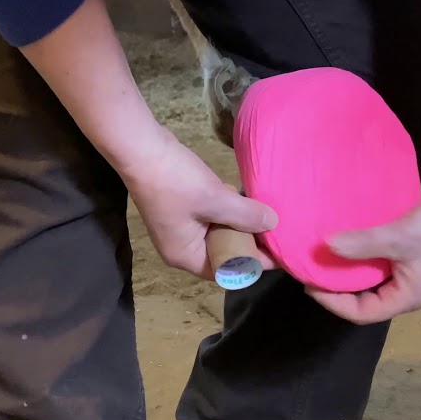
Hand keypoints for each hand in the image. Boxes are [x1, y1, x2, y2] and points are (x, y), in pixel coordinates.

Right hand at [122, 128, 277, 278]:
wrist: (141, 149)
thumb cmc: (175, 181)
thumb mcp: (215, 199)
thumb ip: (245, 215)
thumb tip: (274, 224)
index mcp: (185, 256)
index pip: (227, 270)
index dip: (254, 262)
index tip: (279, 251)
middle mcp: (181, 248)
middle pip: (223, 254)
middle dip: (248, 243)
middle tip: (276, 232)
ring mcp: (179, 229)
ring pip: (218, 235)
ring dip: (238, 225)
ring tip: (266, 217)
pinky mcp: (181, 210)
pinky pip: (210, 219)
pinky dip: (227, 213)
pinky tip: (244, 201)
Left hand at [307, 183, 420, 323]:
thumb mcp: (395, 237)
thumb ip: (361, 244)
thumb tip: (326, 246)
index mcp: (406, 298)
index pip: (361, 314)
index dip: (333, 302)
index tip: (310, 284)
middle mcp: (407, 293)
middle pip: (365, 302)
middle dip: (338, 290)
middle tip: (314, 273)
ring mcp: (410, 276)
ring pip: (371, 284)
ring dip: (349, 275)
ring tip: (326, 261)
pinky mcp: (410, 258)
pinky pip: (378, 268)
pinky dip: (361, 260)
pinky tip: (347, 246)